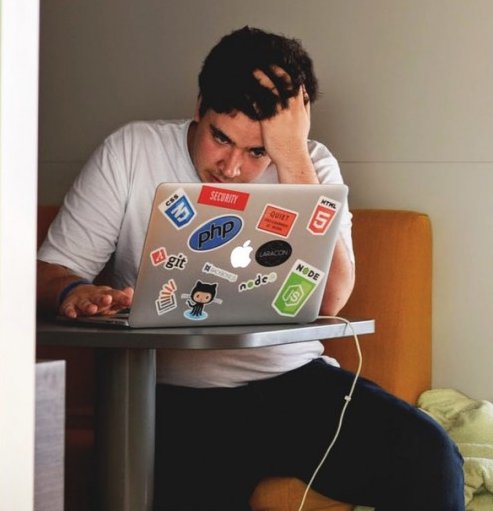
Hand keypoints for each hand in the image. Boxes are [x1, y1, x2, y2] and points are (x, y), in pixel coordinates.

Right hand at [58, 283, 133, 317]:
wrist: (77, 291)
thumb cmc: (98, 298)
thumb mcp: (110, 297)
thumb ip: (121, 297)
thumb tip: (131, 292)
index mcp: (105, 294)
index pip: (115, 295)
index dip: (122, 298)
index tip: (128, 301)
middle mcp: (93, 296)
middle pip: (99, 297)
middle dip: (103, 299)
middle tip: (108, 300)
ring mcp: (81, 300)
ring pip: (85, 303)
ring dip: (88, 306)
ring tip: (92, 309)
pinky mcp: (69, 305)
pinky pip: (69, 308)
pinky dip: (70, 311)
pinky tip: (72, 315)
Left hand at [253, 66, 315, 182]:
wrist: (292, 157)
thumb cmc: (296, 142)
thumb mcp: (305, 121)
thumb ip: (305, 106)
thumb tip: (305, 94)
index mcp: (299, 105)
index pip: (295, 80)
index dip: (286, 69)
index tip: (279, 61)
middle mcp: (291, 107)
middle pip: (283, 80)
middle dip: (273, 67)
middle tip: (263, 59)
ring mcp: (280, 113)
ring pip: (271, 88)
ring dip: (260, 76)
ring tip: (252, 68)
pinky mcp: (269, 122)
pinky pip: (259, 103)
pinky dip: (252, 94)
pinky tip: (245, 88)